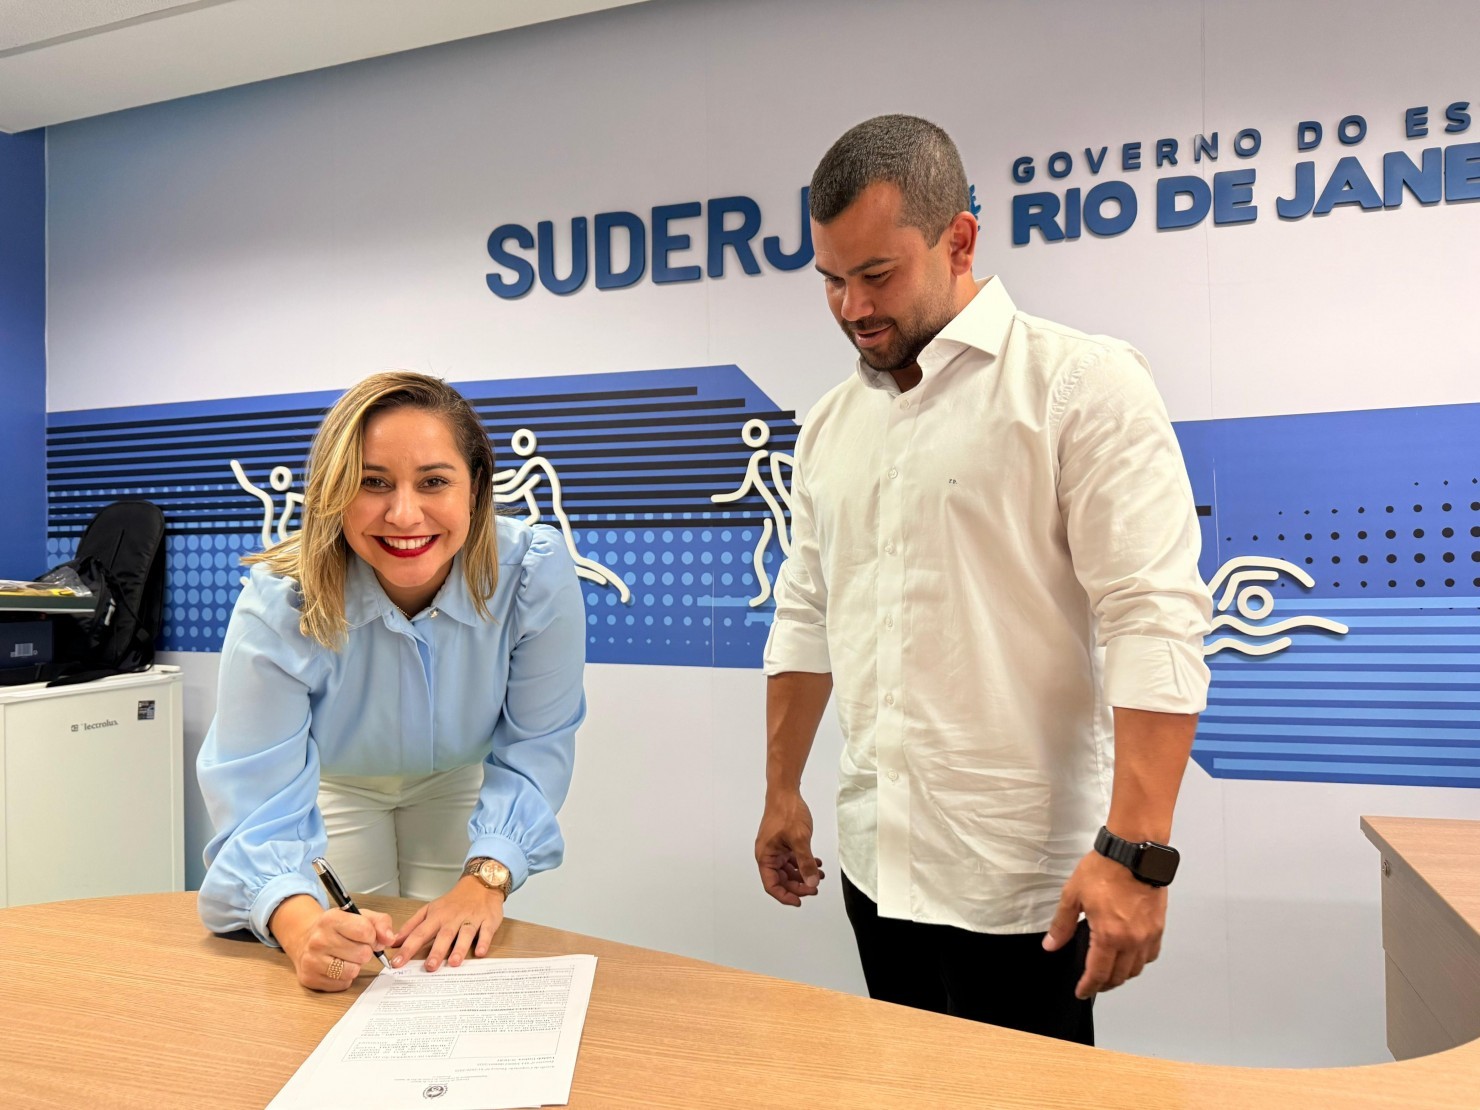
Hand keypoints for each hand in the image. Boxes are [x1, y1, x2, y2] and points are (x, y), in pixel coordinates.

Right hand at [271, 894, 394, 992]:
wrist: (305, 940)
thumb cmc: (337, 928)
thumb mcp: (359, 916)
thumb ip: (380, 922)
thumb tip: (390, 939)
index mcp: (331, 919)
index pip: (365, 931)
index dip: (373, 937)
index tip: (368, 937)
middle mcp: (318, 940)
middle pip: (362, 954)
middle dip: (365, 952)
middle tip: (355, 947)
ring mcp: (312, 960)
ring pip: (352, 971)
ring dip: (355, 966)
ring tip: (346, 957)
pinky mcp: (310, 979)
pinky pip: (342, 984)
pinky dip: (344, 978)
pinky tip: (336, 967)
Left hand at [389, 877, 504, 970]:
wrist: (479, 885)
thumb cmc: (452, 902)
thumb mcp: (429, 910)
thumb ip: (412, 926)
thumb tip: (393, 941)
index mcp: (437, 917)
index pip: (419, 933)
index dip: (408, 948)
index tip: (397, 963)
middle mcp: (453, 919)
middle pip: (444, 935)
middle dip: (437, 951)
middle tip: (429, 967)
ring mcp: (471, 919)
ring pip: (465, 934)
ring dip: (460, 948)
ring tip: (453, 963)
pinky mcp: (488, 920)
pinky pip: (486, 932)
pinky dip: (484, 942)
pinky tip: (480, 953)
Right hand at [755, 789, 824, 905]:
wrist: (786, 792)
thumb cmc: (787, 813)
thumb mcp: (799, 839)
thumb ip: (806, 863)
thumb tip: (811, 883)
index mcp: (765, 856)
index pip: (772, 885)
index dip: (785, 896)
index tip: (800, 901)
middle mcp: (768, 855)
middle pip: (781, 880)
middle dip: (798, 885)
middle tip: (815, 888)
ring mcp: (776, 848)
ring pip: (788, 870)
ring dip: (803, 875)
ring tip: (819, 876)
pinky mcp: (783, 842)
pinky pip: (792, 859)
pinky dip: (804, 863)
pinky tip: (817, 863)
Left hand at [1043, 851, 1166, 999]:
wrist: (1133, 852)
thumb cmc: (1103, 870)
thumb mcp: (1073, 895)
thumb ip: (1062, 925)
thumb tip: (1051, 945)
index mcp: (1109, 936)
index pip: (1098, 973)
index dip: (1089, 987)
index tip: (1082, 992)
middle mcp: (1131, 941)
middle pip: (1119, 976)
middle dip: (1104, 984)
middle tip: (1093, 983)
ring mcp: (1148, 935)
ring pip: (1137, 969)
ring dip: (1123, 975)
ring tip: (1110, 972)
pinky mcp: (1158, 926)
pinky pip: (1151, 955)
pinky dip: (1139, 962)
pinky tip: (1130, 956)